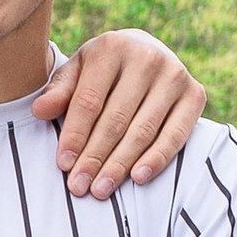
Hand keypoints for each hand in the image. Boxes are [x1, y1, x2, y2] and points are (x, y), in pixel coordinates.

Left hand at [34, 31, 207, 197]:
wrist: (147, 52)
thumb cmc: (104, 69)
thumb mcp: (78, 72)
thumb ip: (60, 91)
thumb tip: (40, 110)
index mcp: (111, 47)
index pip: (89, 101)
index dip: (75, 135)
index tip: (63, 165)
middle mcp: (146, 57)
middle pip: (115, 119)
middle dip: (95, 157)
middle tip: (80, 186)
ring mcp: (174, 75)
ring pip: (143, 130)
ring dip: (120, 164)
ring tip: (101, 189)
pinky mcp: (196, 93)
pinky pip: (176, 134)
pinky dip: (157, 158)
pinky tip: (137, 177)